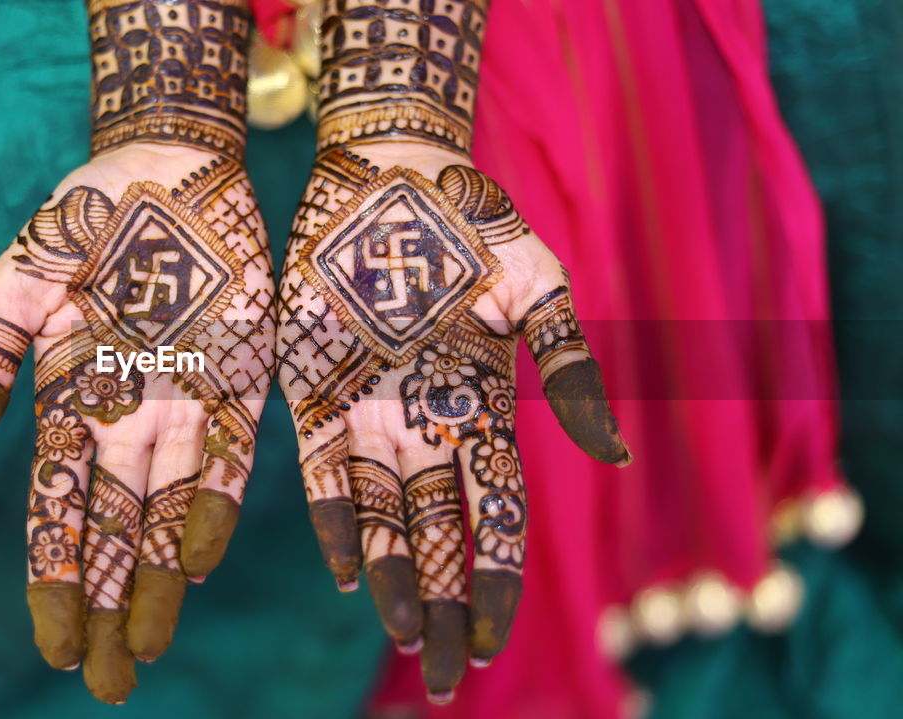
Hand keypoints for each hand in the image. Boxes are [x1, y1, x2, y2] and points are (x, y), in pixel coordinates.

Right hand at [0, 145, 273, 703]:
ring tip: (147, 649)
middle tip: (105, 685)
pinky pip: (227, 455)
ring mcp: (183, 401)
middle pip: (114, 530)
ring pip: (167, 512)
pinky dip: (213, 505)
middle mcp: (125, 418)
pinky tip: (199, 563)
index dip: (54, 580)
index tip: (53, 644)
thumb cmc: (82, 219)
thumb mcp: (17, 290)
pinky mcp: (239, 376)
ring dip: (158, 582)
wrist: (164, 162)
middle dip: (108, 607)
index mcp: (66, 403)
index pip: (56, 512)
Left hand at [278, 143, 628, 700]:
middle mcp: (425, 422)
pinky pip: (322, 469)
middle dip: (444, 604)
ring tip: (402, 640)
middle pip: (440, 532)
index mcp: (482, 404)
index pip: (496, 512)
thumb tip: (616, 454)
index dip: (494, 576)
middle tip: (444, 675)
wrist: (386, 170)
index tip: (489, 636)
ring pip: (384, 515)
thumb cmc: (470, 219)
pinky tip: (344, 570)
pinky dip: (335, 518)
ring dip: (394, 580)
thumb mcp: (535, 287)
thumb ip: (572, 365)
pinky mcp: (314, 388)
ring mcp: (369, 409)